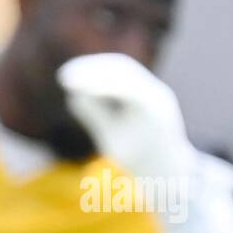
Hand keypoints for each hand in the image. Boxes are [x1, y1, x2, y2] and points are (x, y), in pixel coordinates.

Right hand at [58, 53, 196, 182]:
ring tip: (68, 76)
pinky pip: (123, 74)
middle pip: (122, 69)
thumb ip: (95, 117)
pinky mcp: (147, 89)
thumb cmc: (138, 159)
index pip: (122, 86)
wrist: (168, 165)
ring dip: (95, 68)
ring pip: (122, 68)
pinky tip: (81, 80)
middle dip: (92, 69)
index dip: (94, 82)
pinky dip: (102, 74)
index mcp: (152, 110)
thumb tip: (73, 96)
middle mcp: (157, 93)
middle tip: (64, 75)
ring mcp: (154, 89)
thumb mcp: (113, 142)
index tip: (68, 84)